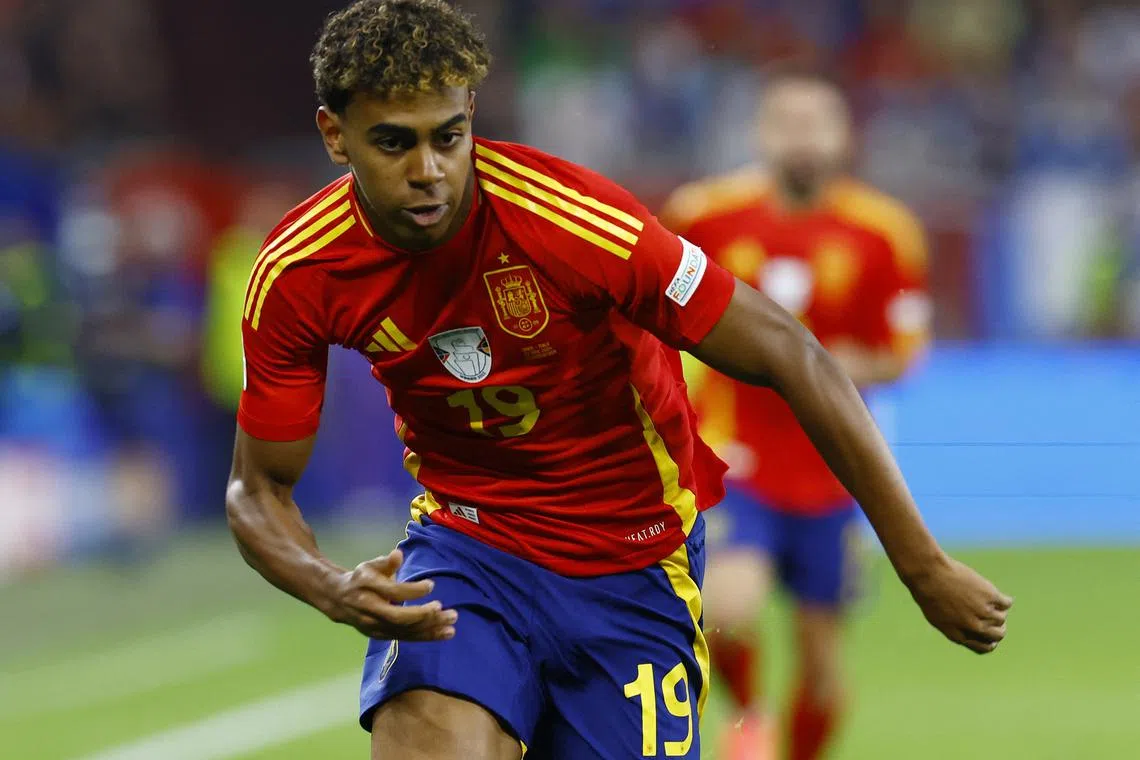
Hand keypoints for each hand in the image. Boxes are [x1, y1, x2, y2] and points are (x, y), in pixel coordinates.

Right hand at [326, 549, 456, 640]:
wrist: (339, 601)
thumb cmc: (362, 579)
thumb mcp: (370, 566)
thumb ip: (386, 562)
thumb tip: (398, 554)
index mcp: (367, 588)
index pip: (392, 592)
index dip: (413, 590)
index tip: (431, 585)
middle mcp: (370, 611)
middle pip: (399, 618)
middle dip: (425, 616)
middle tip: (449, 611)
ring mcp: (376, 626)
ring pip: (405, 631)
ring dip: (431, 628)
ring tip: (452, 623)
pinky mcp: (383, 636)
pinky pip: (407, 638)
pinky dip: (427, 636)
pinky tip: (446, 632)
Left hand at [904, 554, 1012, 653]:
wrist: (929, 574)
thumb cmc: (928, 592)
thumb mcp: (937, 616)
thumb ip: (955, 627)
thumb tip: (973, 629)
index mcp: (958, 636)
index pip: (984, 647)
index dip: (990, 641)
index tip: (990, 631)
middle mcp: (973, 628)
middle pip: (998, 635)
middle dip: (998, 627)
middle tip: (994, 614)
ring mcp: (983, 612)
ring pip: (1002, 618)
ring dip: (997, 610)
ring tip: (987, 599)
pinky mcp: (990, 596)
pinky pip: (1006, 603)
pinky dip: (1004, 599)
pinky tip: (994, 594)